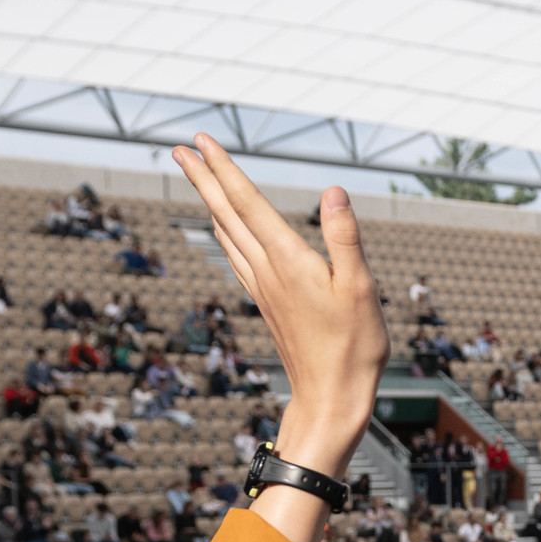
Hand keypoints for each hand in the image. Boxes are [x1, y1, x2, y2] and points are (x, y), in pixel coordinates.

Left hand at [170, 134, 384, 541]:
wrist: (331, 399)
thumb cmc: (353, 348)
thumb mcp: (360, 289)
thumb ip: (344, 237)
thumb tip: (333, 191)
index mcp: (288, 261)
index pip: (248, 202)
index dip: (223, 169)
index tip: (199, 141)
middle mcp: (267, 270)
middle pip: (227, 214)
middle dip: (203, 177)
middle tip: (180, 148)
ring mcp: (264, 288)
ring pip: (227, 233)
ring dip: (210, 202)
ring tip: (197, 177)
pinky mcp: (268, 302)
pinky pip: (237, 256)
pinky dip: (224, 233)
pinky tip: (223, 230)